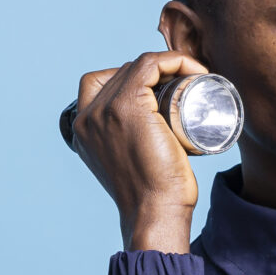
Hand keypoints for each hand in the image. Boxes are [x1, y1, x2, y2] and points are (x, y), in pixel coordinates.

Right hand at [68, 50, 211, 252]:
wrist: (154, 214)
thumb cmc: (151, 198)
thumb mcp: (126, 167)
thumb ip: (124, 152)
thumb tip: (147, 141)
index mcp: (81, 130)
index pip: (102, 84)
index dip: (134, 80)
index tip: (165, 93)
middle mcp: (86, 117)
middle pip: (123, 73)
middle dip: (155, 74)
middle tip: (186, 90)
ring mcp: (104, 110)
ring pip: (138, 66)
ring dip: (169, 65)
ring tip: (194, 82)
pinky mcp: (126, 107)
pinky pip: (149, 64)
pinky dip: (174, 60)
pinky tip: (194, 70)